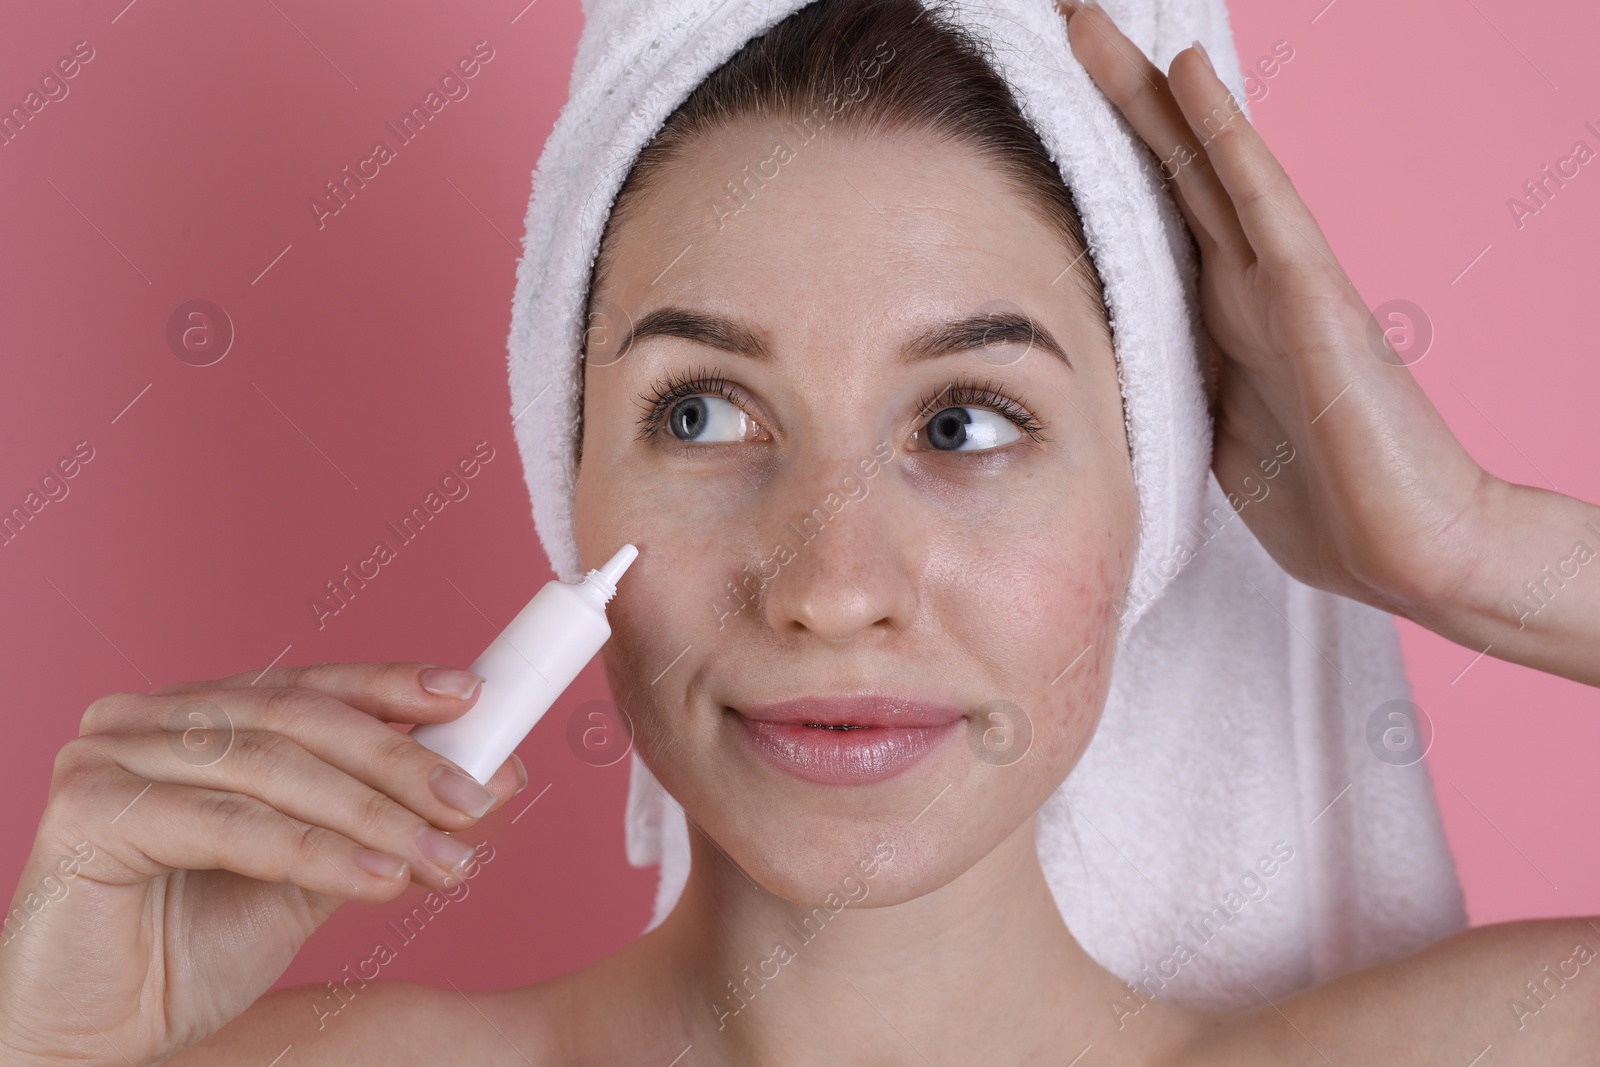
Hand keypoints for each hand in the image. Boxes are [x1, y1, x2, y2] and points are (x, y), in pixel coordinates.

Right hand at [0, 662, 525, 1065]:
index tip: (472, 696)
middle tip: (476, 800)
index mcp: (199, 716)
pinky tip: (380, 878)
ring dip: (374, 814)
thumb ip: (382, 821)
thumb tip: (491, 777)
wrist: (93, 1039)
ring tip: (440, 857)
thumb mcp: (310, 878)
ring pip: (274, 767)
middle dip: (401, 761)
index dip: (394, 687)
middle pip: (300, 720)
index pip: (312, 687)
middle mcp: (150, 719)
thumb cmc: (184, 953)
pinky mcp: (90, 808)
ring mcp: (111, 755)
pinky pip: (232, 825)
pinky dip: (316, 851)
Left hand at [1056, 0, 1492, 620]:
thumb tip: (1109, 385)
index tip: (1036, 113)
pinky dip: (1221, 134)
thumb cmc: (1326, 501)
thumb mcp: (1214, 441)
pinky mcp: (1310, 294)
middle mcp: (1244, 283)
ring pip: (1201, 164)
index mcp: (1217, 321)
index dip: (1097, 161)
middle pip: (1167, 171)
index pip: (1147, 221)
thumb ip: (1172, 396)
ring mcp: (1278, 280)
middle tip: (1063, 25)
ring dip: (1150, 91)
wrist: (1411, 546)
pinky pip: (1256, 198)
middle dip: (1114, 100)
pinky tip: (1186, 73)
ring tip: (1094, 26)